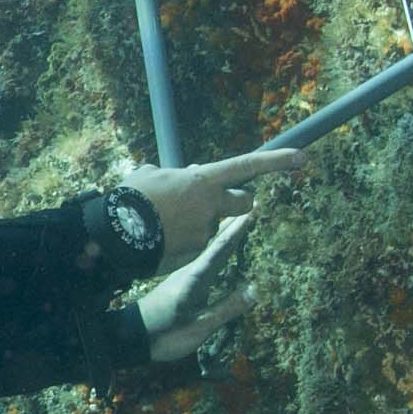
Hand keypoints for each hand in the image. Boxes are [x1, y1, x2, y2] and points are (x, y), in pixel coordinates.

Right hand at [110, 143, 306, 270]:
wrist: (111, 235)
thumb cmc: (128, 198)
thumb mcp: (150, 175)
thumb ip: (178, 175)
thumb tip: (192, 175)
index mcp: (203, 180)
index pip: (247, 165)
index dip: (277, 161)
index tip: (302, 158)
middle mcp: (212, 206)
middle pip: (246, 202)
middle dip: (236, 201)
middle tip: (215, 201)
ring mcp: (205, 233)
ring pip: (214, 225)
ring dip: (199, 223)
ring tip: (165, 223)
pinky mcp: (195, 255)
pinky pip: (197, 245)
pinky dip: (184, 242)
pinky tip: (161, 239)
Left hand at [137, 212, 253, 361]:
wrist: (133, 337)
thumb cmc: (167, 333)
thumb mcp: (200, 325)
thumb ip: (227, 308)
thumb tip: (255, 289)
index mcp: (196, 278)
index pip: (221, 248)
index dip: (237, 230)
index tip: (251, 210)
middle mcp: (190, 271)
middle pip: (215, 243)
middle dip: (233, 224)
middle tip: (248, 203)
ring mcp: (183, 275)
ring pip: (207, 247)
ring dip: (222, 231)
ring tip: (234, 216)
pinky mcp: (179, 282)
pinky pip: (200, 257)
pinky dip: (211, 246)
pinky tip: (213, 245)